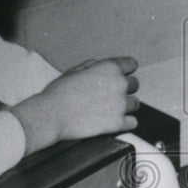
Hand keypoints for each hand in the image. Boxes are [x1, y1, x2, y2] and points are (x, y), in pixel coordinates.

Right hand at [11, 57, 138, 153]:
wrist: (51, 115)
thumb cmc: (59, 92)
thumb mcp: (73, 71)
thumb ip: (91, 66)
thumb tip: (97, 65)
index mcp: (110, 68)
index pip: (131, 64)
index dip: (124, 70)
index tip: (118, 76)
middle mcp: (119, 84)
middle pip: (134, 84)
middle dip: (124, 88)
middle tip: (111, 95)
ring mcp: (120, 105)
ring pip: (135, 104)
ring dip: (126, 106)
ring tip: (111, 109)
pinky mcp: (118, 123)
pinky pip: (133, 122)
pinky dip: (126, 123)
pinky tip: (114, 122)